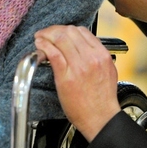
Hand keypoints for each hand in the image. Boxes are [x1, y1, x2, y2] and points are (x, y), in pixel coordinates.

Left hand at [34, 25, 120, 141]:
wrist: (100, 118)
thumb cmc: (102, 99)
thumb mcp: (106, 71)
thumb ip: (95, 56)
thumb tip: (81, 46)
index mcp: (102, 55)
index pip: (82, 31)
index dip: (66, 29)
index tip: (58, 32)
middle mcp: (91, 57)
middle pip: (69, 31)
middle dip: (54, 30)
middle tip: (46, 34)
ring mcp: (79, 66)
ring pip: (60, 38)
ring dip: (46, 35)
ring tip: (40, 38)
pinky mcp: (66, 76)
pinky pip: (53, 53)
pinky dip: (43, 46)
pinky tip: (39, 45)